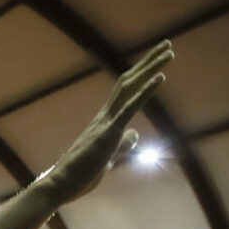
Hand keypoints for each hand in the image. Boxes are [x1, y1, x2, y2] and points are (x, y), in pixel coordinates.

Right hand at [40, 41, 173, 202]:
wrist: (60, 184)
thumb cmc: (80, 175)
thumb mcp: (108, 158)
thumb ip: (122, 144)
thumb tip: (135, 133)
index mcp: (105, 121)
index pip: (126, 91)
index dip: (143, 74)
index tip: (158, 60)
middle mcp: (105, 115)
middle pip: (129, 81)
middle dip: (149, 62)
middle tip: (167, 44)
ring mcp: (106, 122)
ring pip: (130, 87)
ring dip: (150, 69)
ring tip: (169, 52)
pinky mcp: (108, 133)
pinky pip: (130, 108)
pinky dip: (146, 91)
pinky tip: (160, 78)